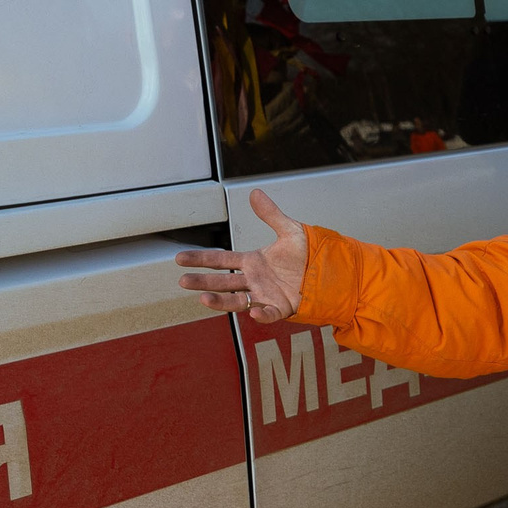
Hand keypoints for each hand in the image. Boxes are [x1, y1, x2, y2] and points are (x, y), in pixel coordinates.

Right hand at [175, 189, 307, 323]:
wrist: (328, 270)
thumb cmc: (307, 253)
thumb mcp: (289, 231)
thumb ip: (270, 214)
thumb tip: (254, 193)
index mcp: (253, 261)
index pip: (222, 260)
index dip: (201, 259)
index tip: (180, 259)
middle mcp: (254, 279)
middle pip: (223, 282)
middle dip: (203, 282)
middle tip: (183, 282)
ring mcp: (265, 295)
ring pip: (237, 300)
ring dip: (220, 301)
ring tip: (203, 299)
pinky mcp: (280, 307)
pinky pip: (268, 313)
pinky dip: (261, 314)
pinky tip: (253, 312)